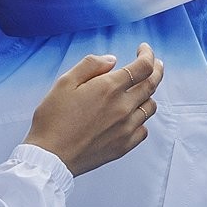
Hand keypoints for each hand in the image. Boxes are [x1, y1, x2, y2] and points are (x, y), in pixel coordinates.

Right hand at [23, 42, 163, 176]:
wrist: (50, 157)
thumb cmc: (53, 119)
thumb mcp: (65, 82)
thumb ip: (91, 65)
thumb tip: (112, 60)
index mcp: (109, 88)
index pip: (143, 67)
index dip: (147, 54)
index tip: (143, 49)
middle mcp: (123, 107)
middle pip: (152, 84)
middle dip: (156, 70)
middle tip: (156, 64)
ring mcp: (126, 128)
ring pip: (150, 107)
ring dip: (148, 94)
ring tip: (141, 90)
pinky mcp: (124, 146)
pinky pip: (143, 130)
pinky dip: (141, 119)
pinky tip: (132, 116)